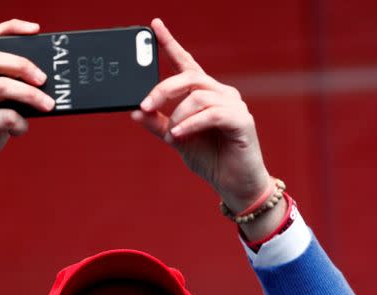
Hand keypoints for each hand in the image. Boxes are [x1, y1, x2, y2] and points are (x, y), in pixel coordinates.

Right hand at [0, 19, 54, 198]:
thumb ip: (9, 97)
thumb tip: (45, 89)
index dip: (10, 29)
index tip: (36, 30)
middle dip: (23, 65)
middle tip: (44, 79)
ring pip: (0, 87)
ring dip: (30, 94)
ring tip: (48, 105)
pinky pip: (3, 118)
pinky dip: (20, 124)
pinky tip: (21, 130)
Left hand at [132, 18, 271, 213]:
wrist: (233, 186)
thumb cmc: (210, 159)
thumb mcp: (176, 139)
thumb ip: (157, 124)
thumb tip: (134, 111)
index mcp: (204, 94)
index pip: (185, 64)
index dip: (170, 44)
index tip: (154, 25)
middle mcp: (221, 93)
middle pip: (188, 77)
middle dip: (162, 89)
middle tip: (144, 105)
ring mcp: (234, 105)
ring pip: (198, 96)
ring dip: (178, 116)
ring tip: (173, 136)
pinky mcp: (242, 120)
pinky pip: (211, 114)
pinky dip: (191, 124)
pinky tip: (181, 135)